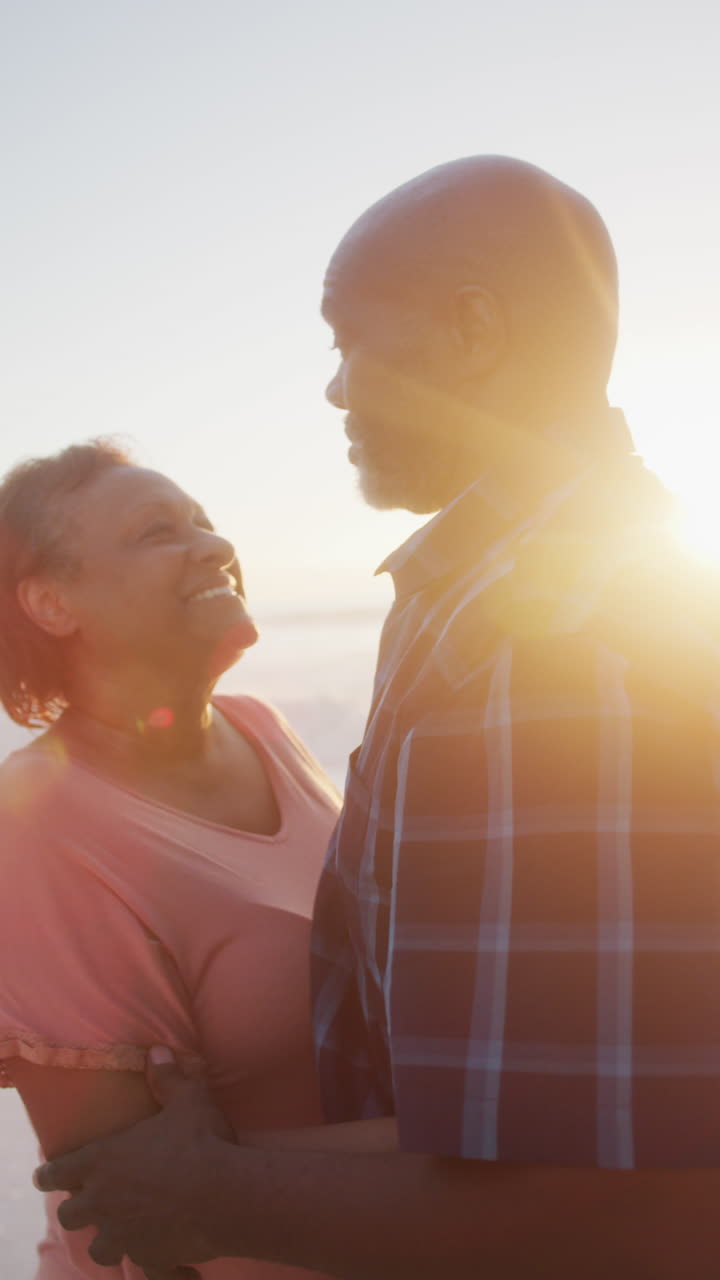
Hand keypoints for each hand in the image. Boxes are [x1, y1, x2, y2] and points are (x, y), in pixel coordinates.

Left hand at [33, 1048, 235, 1272]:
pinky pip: (145, 1270)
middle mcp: (104, 1203)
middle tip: (92, 1203)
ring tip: (124, 1234)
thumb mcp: (187, 1099)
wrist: (226, 1195)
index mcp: (103, 1162)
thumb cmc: (201, 1142)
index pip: (56, 1173)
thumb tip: (156, 1050)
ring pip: (99, 1250)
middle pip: (70, 1216)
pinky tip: (173, 1264)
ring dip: (109, 1241)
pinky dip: (156, 1266)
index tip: (46, 1176)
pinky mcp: (150, 1259)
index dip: (49, 1174)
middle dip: (78, 1210)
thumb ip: (167, 1077)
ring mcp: (125, 1236)